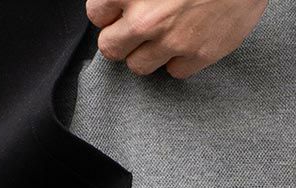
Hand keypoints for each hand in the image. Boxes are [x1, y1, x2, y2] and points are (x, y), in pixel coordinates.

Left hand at [86, 0, 267, 78]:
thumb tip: (118, 1)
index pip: (96, 15)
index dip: (108, 14)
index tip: (118, 11)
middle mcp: (146, 18)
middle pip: (110, 49)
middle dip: (120, 39)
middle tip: (135, 29)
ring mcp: (172, 39)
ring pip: (138, 66)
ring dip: (146, 53)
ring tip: (162, 34)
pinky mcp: (198, 55)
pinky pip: (174, 72)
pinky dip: (178, 60)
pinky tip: (187, 39)